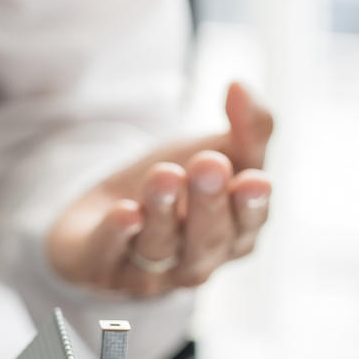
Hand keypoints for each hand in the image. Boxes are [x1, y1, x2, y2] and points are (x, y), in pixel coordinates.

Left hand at [46, 82, 272, 297]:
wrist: (111, 210)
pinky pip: (109, 258)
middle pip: (208, 239)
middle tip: (209, 165)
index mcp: (235, 234)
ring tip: (164, 175)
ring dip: (163, 212)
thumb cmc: (179, 186)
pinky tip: (124, 214)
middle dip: (209, 204)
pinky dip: (117, 237)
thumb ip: (246, 126)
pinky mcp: (104, 270)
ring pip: (160, 247)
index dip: (251, 205)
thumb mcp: (221, 152)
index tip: (255, 180)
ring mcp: (153, 273)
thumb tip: (240, 85)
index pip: (249, 224)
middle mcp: (198, 260)